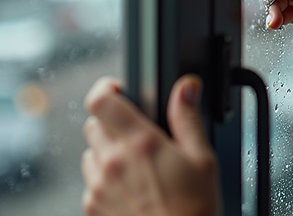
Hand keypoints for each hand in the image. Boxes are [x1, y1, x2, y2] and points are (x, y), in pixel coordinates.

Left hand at [81, 75, 220, 215]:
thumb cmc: (194, 208)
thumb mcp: (203, 158)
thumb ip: (188, 117)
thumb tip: (186, 88)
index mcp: (140, 143)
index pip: (100, 100)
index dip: (106, 88)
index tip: (116, 89)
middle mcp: (113, 162)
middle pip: (93, 124)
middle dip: (112, 122)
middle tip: (136, 134)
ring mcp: (100, 185)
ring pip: (89, 152)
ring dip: (106, 150)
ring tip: (134, 164)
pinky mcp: (93, 206)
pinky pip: (90, 181)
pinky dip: (104, 178)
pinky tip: (130, 186)